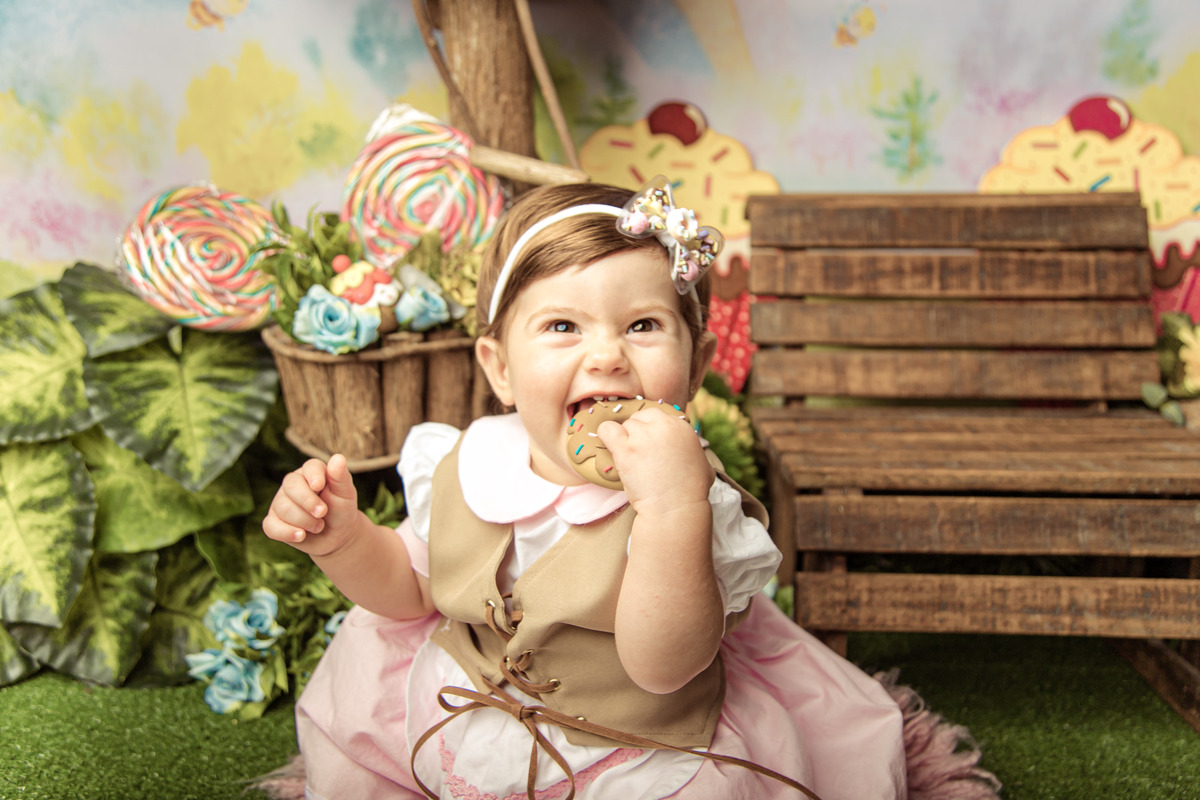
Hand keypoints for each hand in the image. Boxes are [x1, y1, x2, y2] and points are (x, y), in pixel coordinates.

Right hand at [261, 454, 361, 556]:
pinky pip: (271, 526)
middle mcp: (293, 484)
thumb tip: (338, 458)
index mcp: (312, 472)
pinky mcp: (273, 522)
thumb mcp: (345, 494)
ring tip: (319, 526)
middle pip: (291, 486)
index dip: (313, 476)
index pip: (309, 467)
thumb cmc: (341, 510)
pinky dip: (286, 532)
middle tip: (323, 513)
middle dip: (308, 502)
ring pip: (283, 508)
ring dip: (305, 521)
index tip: (319, 486)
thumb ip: (341, 477)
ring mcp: (280, 502)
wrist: (336, 535)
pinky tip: (301, 536)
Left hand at [598, 409, 713, 515]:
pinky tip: (612, 447)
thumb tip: (690, 451)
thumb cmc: (691, 491)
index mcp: (681, 426)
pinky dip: (606, 436)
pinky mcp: (626, 448)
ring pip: (626, 425)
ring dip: (625, 440)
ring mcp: (643, 435)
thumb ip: (692, 449)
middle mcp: (663, 425)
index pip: (657, 416)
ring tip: (631, 459)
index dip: (651, 431)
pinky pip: (607, 429)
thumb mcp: (703, 463)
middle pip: (640, 417)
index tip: (650, 447)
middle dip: (638, 433)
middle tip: (640, 454)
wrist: (676, 507)